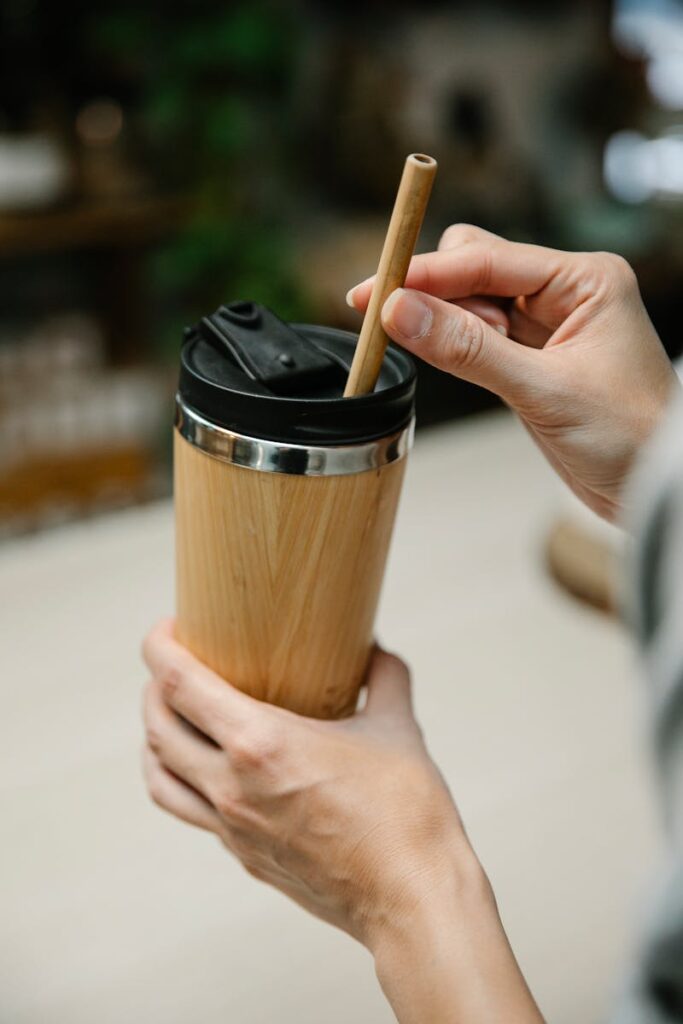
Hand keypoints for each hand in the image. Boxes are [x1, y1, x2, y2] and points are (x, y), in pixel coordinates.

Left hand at [142, 619, 470, 943]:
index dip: (159, 647)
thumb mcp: (397, 728)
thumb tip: (376, 649)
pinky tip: (210, 770)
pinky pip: (191, 811)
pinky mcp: (244, 856)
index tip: (167, 628)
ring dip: (154, 740)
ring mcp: (232, 828)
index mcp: (260, 745)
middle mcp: (231, 787)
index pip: (178, 684)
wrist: (410, 898)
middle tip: (170, 666)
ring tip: (171, 718)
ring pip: (160, 777)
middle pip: (157, 728)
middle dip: (153, 688)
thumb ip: (384, 678)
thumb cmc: (405, 812)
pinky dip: (183, 779)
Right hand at [348, 224, 678, 520]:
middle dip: (433, 293)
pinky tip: (445, 357)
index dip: (425, 273)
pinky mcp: (530, 358)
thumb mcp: (544, 390)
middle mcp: (565, 293)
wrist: (653, 490)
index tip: (374, 291)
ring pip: (470, 302)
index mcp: (584, 279)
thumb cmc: (632, 436)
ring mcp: (546, 325)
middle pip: (473, 267)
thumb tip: (403, 312)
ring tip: (436, 353)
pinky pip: (477, 337)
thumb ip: (469, 350)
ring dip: (442, 322)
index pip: (488, 259)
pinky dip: (454, 346)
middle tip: (391, 322)